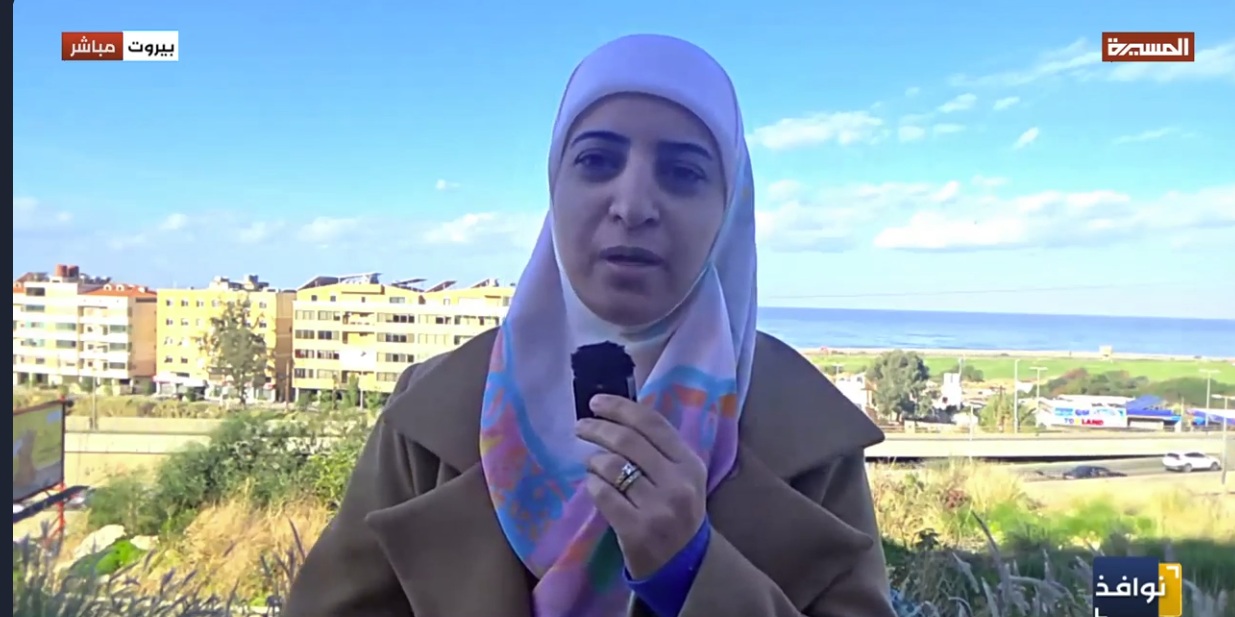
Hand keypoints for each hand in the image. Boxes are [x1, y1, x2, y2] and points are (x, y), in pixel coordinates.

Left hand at [574, 394, 707, 579]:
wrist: (683, 566)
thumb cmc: (677, 514)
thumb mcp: (682, 478)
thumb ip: (659, 450)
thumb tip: (618, 416)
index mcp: (690, 463)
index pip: (652, 423)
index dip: (620, 407)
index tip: (596, 402)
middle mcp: (677, 483)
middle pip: (628, 441)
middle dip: (598, 428)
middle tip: (581, 427)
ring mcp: (658, 508)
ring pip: (611, 466)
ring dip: (594, 460)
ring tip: (591, 464)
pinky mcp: (636, 529)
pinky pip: (602, 494)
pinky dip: (592, 485)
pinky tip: (594, 485)